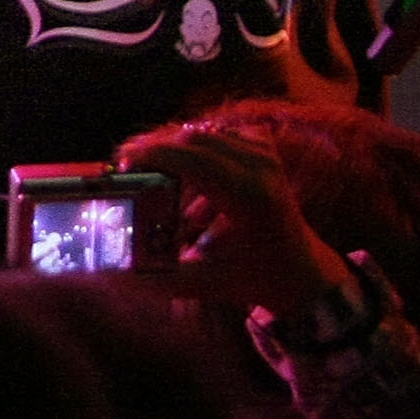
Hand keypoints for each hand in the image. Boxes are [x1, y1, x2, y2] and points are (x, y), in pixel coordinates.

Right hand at [117, 126, 352, 316]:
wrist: (302, 272)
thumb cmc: (255, 278)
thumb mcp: (206, 283)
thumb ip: (159, 278)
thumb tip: (116, 274)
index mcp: (249, 197)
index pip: (191, 158)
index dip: (152, 154)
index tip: (123, 163)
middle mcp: (260, 168)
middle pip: (192, 140)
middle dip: (155, 149)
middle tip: (127, 167)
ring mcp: (266, 155)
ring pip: (203, 135)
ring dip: (175, 151)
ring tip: (154, 176)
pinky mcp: (265, 150)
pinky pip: (218, 136)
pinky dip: (197, 151)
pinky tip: (190, 179)